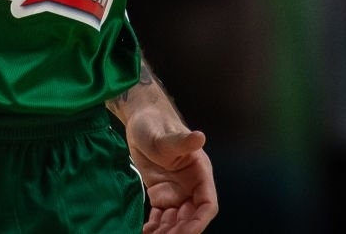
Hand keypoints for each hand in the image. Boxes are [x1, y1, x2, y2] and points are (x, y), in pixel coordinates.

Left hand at [125, 105, 217, 232]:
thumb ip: (182, 142)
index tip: (185, 233)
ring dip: (166, 232)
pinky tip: (144, 232)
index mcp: (199, 174)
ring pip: (176, 221)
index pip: (207, 205)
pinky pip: (160, 218)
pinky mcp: (160, 194)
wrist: (139, 122)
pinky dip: (154, 228)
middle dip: (179, 232)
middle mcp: (190, 187)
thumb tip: (200, 137)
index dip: (198, 222)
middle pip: (190, 218)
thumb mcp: (167, 136)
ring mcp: (175, 192)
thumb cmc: (156, 125)